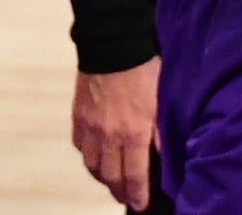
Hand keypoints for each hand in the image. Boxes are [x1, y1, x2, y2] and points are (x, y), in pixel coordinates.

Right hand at [72, 61, 159, 209]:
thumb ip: (161, 131)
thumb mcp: (162, 100)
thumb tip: (163, 156)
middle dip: (118, 191)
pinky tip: (95, 154)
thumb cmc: (143, 69)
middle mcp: (108, 135)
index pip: (134, 176)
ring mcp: (89, 125)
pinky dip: (87, 155)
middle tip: (125, 197)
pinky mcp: (78, 114)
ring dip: (101, 176)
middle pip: (109, 176)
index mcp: (133, 133)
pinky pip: (78, 144)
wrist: (112, 41)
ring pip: (91, 164)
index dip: (138, 195)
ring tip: (110, 180)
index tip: (141, 205)